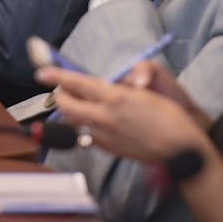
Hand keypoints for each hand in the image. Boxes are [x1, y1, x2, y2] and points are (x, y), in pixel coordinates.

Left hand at [35, 66, 207, 163]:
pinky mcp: (110, 149)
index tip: (41, 72)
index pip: (77, 83)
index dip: (57, 76)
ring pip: (75, 121)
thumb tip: (109, 85)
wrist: (181, 149)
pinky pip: (89, 135)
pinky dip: (86, 125)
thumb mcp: (148, 90)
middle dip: (60, 95)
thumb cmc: (170, 115)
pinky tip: (95, 120)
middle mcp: (105, 117)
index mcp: (114, 97)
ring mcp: (105, 135)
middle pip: (68, 105)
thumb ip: (123, 85)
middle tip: (62, 87)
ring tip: (75, 102)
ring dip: (71, 110)